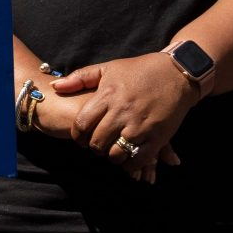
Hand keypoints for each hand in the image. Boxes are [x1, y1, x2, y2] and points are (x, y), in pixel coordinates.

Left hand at [52, 54, 197, 181]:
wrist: (177, 73)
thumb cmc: (140, 70)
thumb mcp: (109, 68)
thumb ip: (80, 78)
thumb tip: (55, 87)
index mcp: (108, 95)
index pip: (82, 124)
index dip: (77, 136)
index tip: (80, 138)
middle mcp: (122, 112)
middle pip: (97, 142)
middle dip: (93, 147)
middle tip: (97, 145)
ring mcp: (140, 125)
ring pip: (115, 153)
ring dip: (110, 156)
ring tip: (112, 150)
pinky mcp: (157, 136)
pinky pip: (137, 159)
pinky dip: (129, 164)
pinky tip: (128, 157)